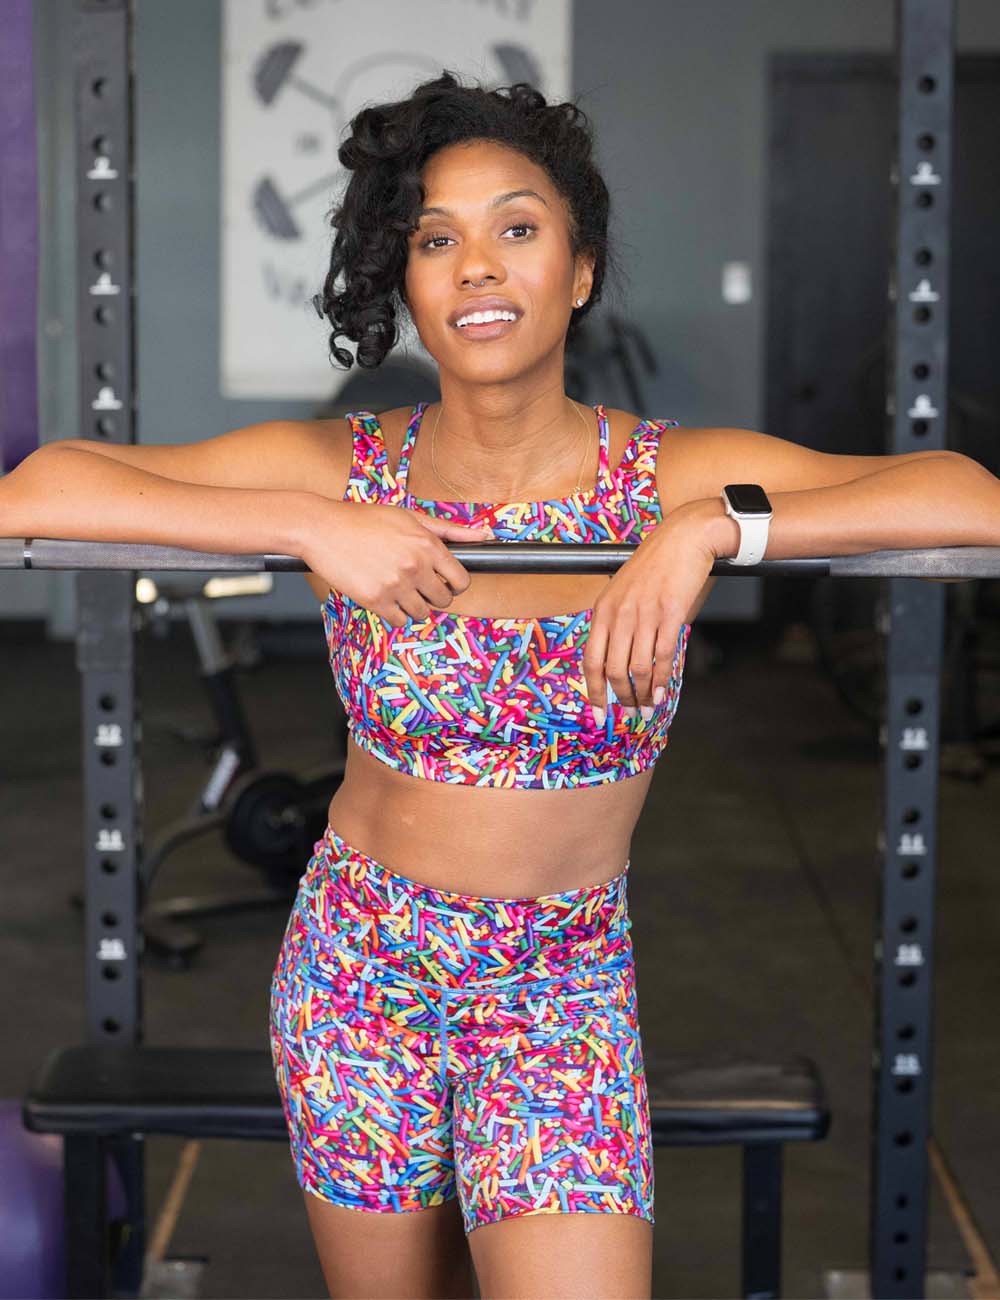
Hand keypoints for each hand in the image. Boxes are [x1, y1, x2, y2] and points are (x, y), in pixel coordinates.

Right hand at [301, 500, 493, 627]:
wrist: (321, 528)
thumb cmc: (364, 520)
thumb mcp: (409, 516)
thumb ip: (449, 530)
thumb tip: (484, 535)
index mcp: (427, 544)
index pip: (461, 580)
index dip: (455, 584)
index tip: (443, 582)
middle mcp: (415, 566)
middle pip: (443, 600)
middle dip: (433, 596)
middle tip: (416, 585)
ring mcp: (395, 585)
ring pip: (421, 613)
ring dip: (413, 605)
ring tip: (397, 587)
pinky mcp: (375, 600)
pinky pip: (399, 621)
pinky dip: (394, 614)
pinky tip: (384, 596)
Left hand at [583, 512, 712, 721]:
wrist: (684, 537)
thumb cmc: (656, 565)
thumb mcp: (623, 591)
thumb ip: (616, 623)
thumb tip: (618, 661)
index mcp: (602, 609)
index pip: (591, 661)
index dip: (593, 692)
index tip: (598, 714)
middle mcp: (619, 614)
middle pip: (613, 670)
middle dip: (622, 697)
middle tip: (631, 712)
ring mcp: (644, 614)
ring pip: (638, 668)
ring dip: (643, 693)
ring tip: (648, 706)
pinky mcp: (670, 614)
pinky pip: (663, 656)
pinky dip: (663, 680)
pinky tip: (663, 691)